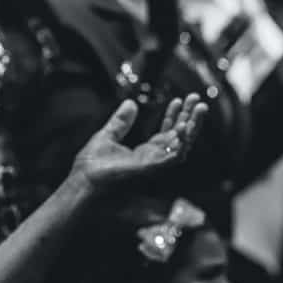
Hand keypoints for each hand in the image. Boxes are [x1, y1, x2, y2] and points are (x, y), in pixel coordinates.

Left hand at [70, 94, 206, 192]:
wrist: (83, 182)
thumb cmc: (91, 167)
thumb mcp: (107, 136)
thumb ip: (121, 122)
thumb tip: (130, 103)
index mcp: (145, 153)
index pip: (167, 133)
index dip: (174, 116)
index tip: (179, 100)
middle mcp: (154, 160)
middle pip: (179, 138)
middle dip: (190, 118)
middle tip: (196, 99)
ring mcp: (155, 166)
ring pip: (182, 145)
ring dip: (192, 127)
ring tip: (199, 108)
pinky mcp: (151, 170)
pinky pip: (173, 156)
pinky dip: (181, 142)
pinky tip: (185, 126)